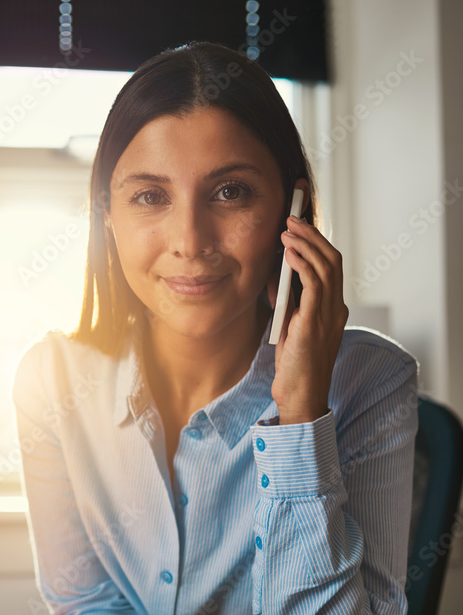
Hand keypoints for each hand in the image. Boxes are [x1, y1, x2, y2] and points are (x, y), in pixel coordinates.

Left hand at [267, 216, 347, 424]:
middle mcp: (336, 308)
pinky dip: (302, 263)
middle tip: (292, 218)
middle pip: (332, 259)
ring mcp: (329, 315)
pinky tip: (290, 253)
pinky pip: (314, 283)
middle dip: (313, 235)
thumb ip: (290, 301)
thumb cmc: (294, 365)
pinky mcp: (315, 322)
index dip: (317, 242)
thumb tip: (278, 274)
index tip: (299, 225)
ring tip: (288, 229)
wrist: (300, 395)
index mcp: (333, 309)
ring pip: (326, 266)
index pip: (331, 266)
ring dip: (306, 243)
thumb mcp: (291, 326)